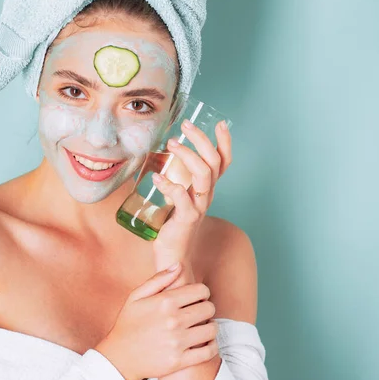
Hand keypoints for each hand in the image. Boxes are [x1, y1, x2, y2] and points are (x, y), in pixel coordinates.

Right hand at [94, 263, 217, 379]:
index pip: (201, 291)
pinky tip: (205, 343)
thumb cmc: (128, 324)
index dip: (202, 292)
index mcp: (165, 302)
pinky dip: (211, 347)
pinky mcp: (179, 361)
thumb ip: (159, 279)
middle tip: (199, 313)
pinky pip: (208, 352)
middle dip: (206, 308)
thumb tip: (179, 265)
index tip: (197, 298)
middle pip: (209, 308)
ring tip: (202, 327)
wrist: (119, 357)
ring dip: (210, 327)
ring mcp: (177, 342)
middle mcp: (173, 321)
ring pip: (212, 330)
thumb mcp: (136, 296)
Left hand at [151, 118, 231, 274]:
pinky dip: (170, 185)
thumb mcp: (177, 196)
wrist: (174, 256)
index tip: (219, 123)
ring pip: (204, 176)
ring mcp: (198, 207)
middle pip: (214, 162)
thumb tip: (153, 155)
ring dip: (188, 156)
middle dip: (202, 140)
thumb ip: (172, 178)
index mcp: (206, 188)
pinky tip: (156, 178)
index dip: (225, 142)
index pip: (223, 162)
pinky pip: (182, 198)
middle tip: (185, 126)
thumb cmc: (172, 224)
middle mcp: (206, 195)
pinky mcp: (186, 219)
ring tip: (171, 144)